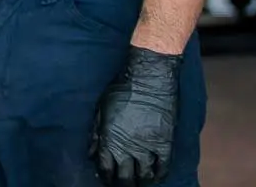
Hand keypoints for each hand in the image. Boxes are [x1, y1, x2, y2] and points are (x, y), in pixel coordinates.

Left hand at [90, 46, 180, 185]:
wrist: (149, 79)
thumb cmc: (121, 90)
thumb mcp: (101, 110)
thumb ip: (96, 134)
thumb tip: (91, 154)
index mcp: (110, 139)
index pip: (105, 169)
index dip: (105, 178)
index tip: (106, 180)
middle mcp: (128, 148)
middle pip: (125, 178)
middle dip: (122, 185)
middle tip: (122, 185)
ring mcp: (148, 148)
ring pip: (144, 176)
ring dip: (140, 182)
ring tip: (138, 184)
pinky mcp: (165, 144)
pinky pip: (163, 168)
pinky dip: (159, 176)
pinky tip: (155, 178)